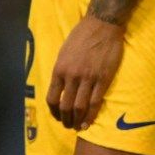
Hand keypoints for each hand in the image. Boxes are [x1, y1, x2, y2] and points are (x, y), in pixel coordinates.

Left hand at [47, 15, 124, 129]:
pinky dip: (91, 115)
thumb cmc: (81, 37)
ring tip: (77, 127)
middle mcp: (71, 76)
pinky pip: (96, 102)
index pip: (52, 97)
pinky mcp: (103, 79)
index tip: (57, 116)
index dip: (53, 111)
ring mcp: (88, 79)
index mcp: (59, 70)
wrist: (101, 26)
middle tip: (67, 126)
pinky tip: (89, 122)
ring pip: (80, 107)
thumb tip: (60, 86)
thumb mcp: (63, 53)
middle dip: (65, 120)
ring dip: (77, 120)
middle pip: (65, 106)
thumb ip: (62, 70)